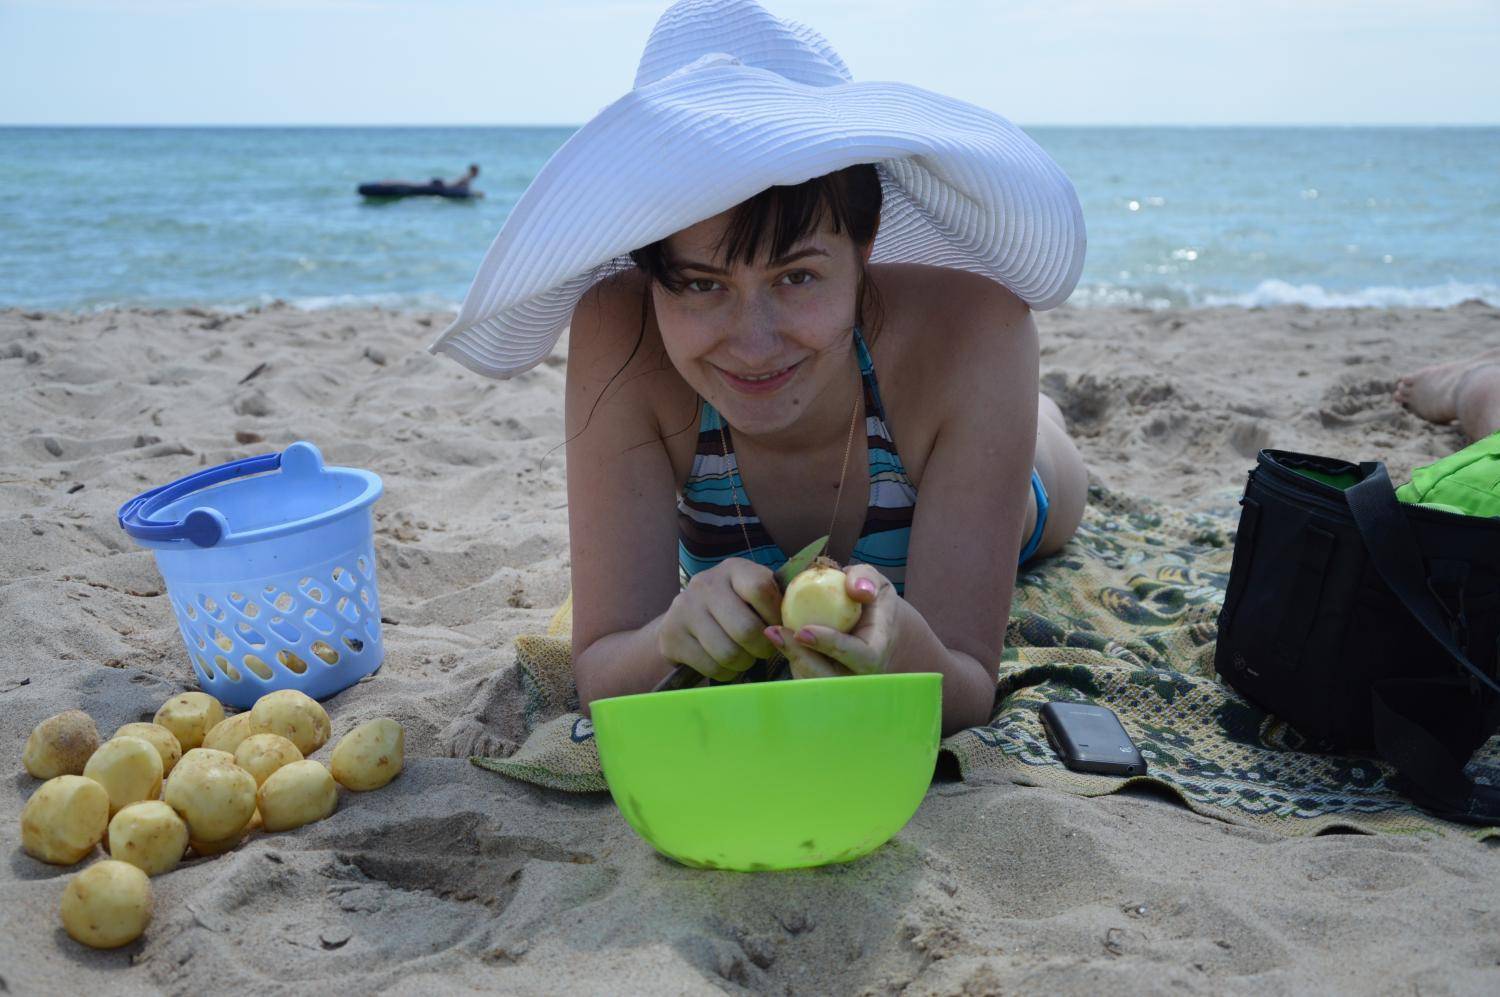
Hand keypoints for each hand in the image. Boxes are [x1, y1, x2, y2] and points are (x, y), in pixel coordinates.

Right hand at [657, 557, 781, 681]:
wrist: (681, 622)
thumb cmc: (732, 609)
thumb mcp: (752, 595)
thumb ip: (777, 600)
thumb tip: (804, 622)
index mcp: (733, 569)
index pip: (760, 589)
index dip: (775, 615)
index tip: (778, 627)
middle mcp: (706, 584)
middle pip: (746, 629)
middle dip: (762, 648)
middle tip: (763, 650)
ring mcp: (685, 609)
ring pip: (729, 653)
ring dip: (744, 663)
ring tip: (745, 657)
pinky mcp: (672, 636)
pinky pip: (711, 666)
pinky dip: (725, 673)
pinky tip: (725, 664)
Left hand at [765, 564, 896, 678]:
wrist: (877, 630)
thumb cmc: (874, 604)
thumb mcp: (876, 584)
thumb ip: (866, 578)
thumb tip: (857, 590)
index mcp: (878, 652)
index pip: (862, 657)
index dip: (833, 645)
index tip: (803, 631)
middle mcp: (861, 675)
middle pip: (831, 678)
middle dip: (801, 657)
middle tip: (775, 633)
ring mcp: (843, 683)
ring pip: (813, 682)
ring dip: (792, 658)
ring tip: (773, 633)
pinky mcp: (826, 683)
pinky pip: (806, 676)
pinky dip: (792, 658)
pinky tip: (778, 638)